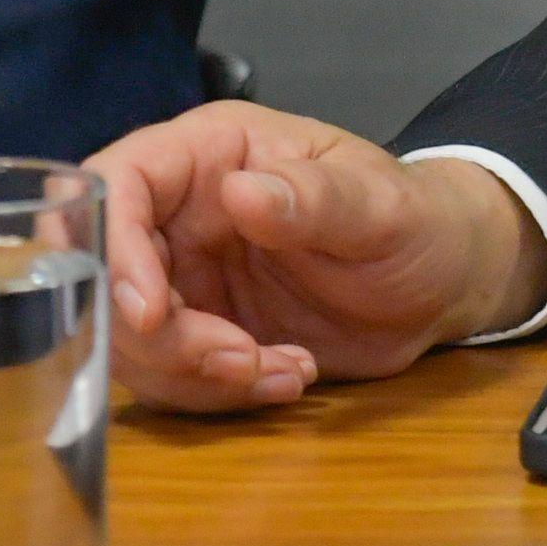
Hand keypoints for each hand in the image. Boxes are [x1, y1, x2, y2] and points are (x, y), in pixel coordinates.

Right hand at [93, 105, 546, 412]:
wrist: (441, 284)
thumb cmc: (418, 219)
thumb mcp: (384, 206)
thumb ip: (319, 198)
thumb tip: (240, 192)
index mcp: (211, 153)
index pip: (118, 183)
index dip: (112, 248)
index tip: (149, 314)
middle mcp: (179, 213)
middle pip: (105, 277)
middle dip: (161, 337)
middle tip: (240, 360)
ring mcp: (179, 276)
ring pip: (131, 339)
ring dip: (197, 373)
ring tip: (288, 371)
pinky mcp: (193, 332)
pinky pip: (169, 376)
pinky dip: (219, 392)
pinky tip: (290, 376)